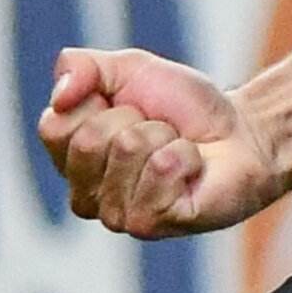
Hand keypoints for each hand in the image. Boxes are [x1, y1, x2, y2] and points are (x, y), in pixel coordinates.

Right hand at [35, 47, 287, 238]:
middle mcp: (87, 194)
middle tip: (156, 128)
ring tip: (176, 147)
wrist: (238, 132)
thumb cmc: (181, 106)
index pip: (54, 127)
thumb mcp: (127, 69)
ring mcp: (118, 214)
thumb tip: (59, 96)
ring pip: (127, 150)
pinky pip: (160, 169)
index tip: (124, 104)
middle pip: (88, 140)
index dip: (95, 101)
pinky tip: (191, 169)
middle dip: (133, 118)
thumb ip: (81, 68)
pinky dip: (184, 154)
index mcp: (72, 159)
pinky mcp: (152, 224)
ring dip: (163, 136)